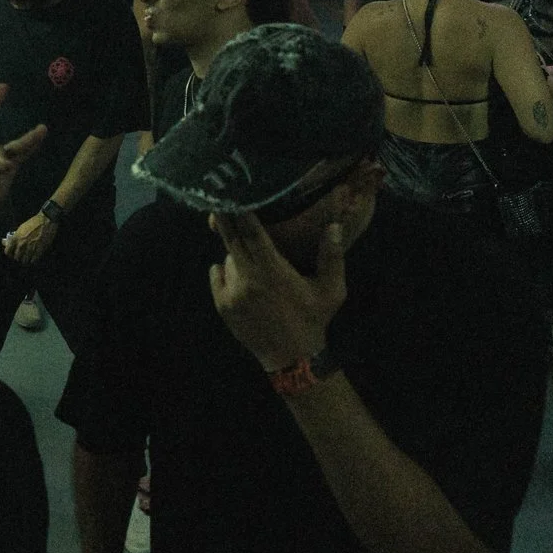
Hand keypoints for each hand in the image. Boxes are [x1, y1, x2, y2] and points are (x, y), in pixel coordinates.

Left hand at [3, 213, 57, 265]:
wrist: (46, 221)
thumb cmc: (33, 223)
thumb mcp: (20, 228)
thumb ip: (13, 237)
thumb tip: (4, 242)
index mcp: (16, 238)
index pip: (7, 251)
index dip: (9, 253)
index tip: (12, 253)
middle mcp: (22, 244)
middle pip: (16, 258)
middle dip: (18, 257)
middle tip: (21, 255)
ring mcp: (30, 248)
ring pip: (25, 261)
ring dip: (26, 259)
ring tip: (27, 256)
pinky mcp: (39, 251)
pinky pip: (33, 260)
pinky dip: (33, 260)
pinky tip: (33, 257)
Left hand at [207, 210, 348, 371]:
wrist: (292, 357)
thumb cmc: (314, 319)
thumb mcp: (331, 290)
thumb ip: (332, 256)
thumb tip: (335, 226)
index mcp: (273, 270)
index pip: (252, 233)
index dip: (241, 213)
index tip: (233, 195)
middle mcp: (249, 278)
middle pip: (231, 240)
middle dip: (224, 219)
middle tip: (217, 201)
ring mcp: (232, 293)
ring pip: (227, 259)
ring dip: (235, 254)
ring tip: (250, 260)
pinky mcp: (223, 305)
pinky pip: (218, 277)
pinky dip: (223, 271)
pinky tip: (233, 272)